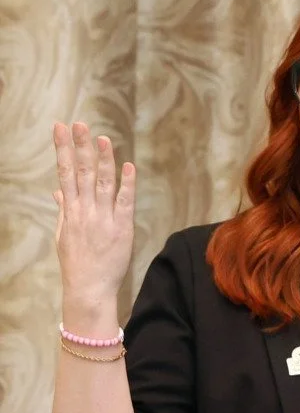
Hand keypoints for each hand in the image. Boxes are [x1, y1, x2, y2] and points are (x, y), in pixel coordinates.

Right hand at [53, 122, 135, 308]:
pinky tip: (128, 166)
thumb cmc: (76, 264)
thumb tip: (58, 191)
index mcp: (70, 212)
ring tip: (103, 138)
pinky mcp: (121, 229)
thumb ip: (63, 211)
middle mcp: (85, 212)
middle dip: (81, 146)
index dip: (63, 149)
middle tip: (80, 124)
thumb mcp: (63, 235)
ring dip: (103, 160)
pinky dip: (127, 184)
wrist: (88, 289)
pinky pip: (124, 203)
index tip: (59, 128)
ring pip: (103, 183)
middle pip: (82, 173)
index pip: (65, 173)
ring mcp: (103, 220)